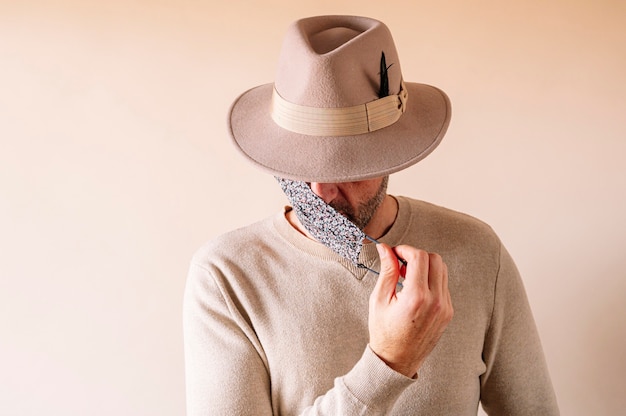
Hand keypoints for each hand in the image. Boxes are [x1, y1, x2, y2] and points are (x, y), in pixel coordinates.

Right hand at [368, 243, 453, 377]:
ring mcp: (445, 308)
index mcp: (417, 297)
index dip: (405, 249)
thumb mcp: (379, 299)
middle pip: (435, 259)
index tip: (395, 253)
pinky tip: (415, 289)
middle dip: (417, 256)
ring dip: (425, 267)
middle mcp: (436, 301)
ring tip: (407, 277)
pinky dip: (431, 280)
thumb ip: (386, 271)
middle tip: (401, 263)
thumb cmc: (384, 333)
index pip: (419, 257)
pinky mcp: (448, 312)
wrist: (396, 361)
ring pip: (442, 270)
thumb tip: (386, 249)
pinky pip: (443, 285)